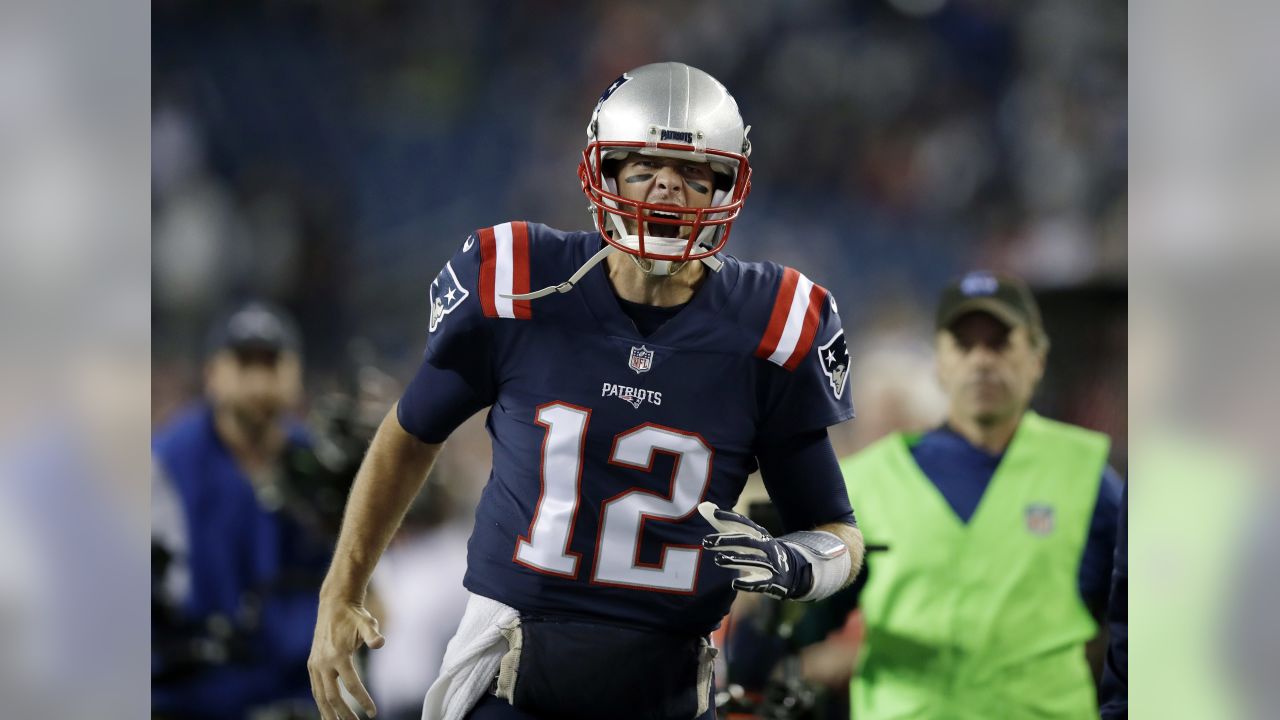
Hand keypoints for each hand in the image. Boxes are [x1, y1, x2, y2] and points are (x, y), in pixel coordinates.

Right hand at [308, 599, 384, 719]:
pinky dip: (320, 703)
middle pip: (333, 696)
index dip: (362, 700)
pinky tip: (327, 713)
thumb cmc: (354, 616)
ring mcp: (315, 664)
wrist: (334, 604)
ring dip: (329, 713)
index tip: (372, 713)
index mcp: (338, 655)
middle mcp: (323, 662)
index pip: (352, 684)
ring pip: (320, 696)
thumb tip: (380, 643)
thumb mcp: (367, 622)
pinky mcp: (312, 664)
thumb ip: (373, 634)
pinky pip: (316, 689)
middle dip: (344, 713)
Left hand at [698, 502, 811, 599]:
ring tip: (717, 559)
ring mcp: (771, 563)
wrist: (791, 570)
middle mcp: (766, 546)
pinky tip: (734, 583)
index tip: (714, 514)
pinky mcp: (773, 581)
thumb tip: (704, 506)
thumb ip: (725, 524)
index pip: (745, 523)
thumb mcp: (748, 536)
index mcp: (760, 533)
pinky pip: (760, 582)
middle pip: (747, 541)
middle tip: (706, 541)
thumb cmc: (760, 550)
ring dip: (736, 560)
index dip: (731, 518)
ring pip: (753, 561)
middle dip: (727, 541)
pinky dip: (748, 583)